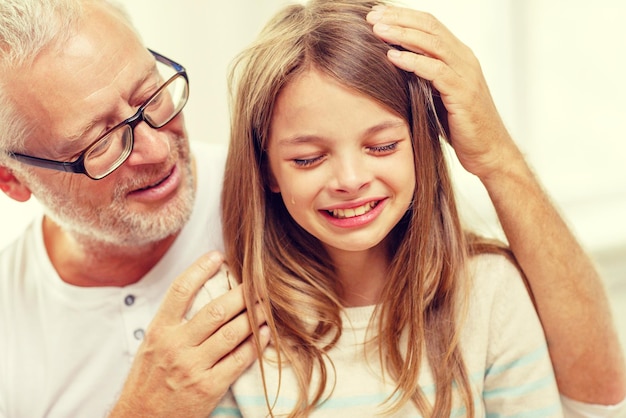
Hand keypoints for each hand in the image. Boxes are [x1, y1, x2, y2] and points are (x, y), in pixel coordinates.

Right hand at [109, 251, 268, 417]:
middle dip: (241, 294)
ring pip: (231, 333)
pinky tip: (266, 334)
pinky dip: (256, 345)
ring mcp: (192, 367)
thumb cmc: (149, 382)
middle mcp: (175, 346)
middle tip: (258, 281)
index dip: (200, 269)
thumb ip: (173, 323)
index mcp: (159, 331)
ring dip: (254, 317)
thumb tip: (200, 293)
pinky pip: (238, 360)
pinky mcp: (208, 388)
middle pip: (215, 310)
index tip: (218, 256)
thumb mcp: (151, 347)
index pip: (180, 290)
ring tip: (267, 305)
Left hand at [366, 5, 521, 180]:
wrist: (488, 151)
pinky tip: (392, 57)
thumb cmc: (461, 126)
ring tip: (378, 30)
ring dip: (403, 35)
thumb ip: (423, 77)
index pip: (429, 25)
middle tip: (372, 16)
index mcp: (458, 56)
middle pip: (430, 27)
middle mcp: (464, 59)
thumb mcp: (438, 95)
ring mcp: (466, 74)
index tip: (377, 14)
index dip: (403, 16)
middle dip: (399, 19)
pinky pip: (436, 71)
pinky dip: (413, 62)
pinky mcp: (463, 93)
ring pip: (432, 44)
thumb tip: (393, 66)